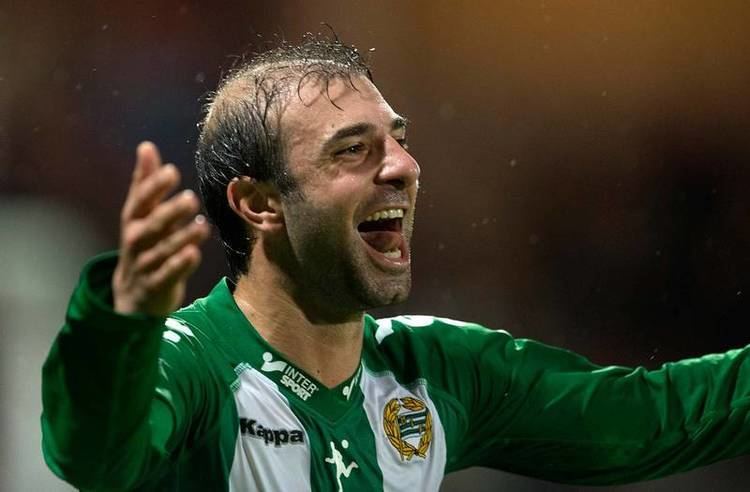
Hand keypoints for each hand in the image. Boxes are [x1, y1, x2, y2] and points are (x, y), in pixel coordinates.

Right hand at [112, 142, 209, 316]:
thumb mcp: (140, 214)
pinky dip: (180, 265)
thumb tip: (146, 146)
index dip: (154, 186)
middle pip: (152, 225)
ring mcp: (145, 264)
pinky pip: (168, 275)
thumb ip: (145, 182)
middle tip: (191, 198)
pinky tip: (195, 254)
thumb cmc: (143, 243)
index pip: (141, 200)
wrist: (133, 293)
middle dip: (170, 212)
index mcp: (133, 219)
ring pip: (163, 250)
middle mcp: (137, 240)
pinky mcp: (156, 285)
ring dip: (182, 238)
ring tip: (203, 226)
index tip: (171, 171)